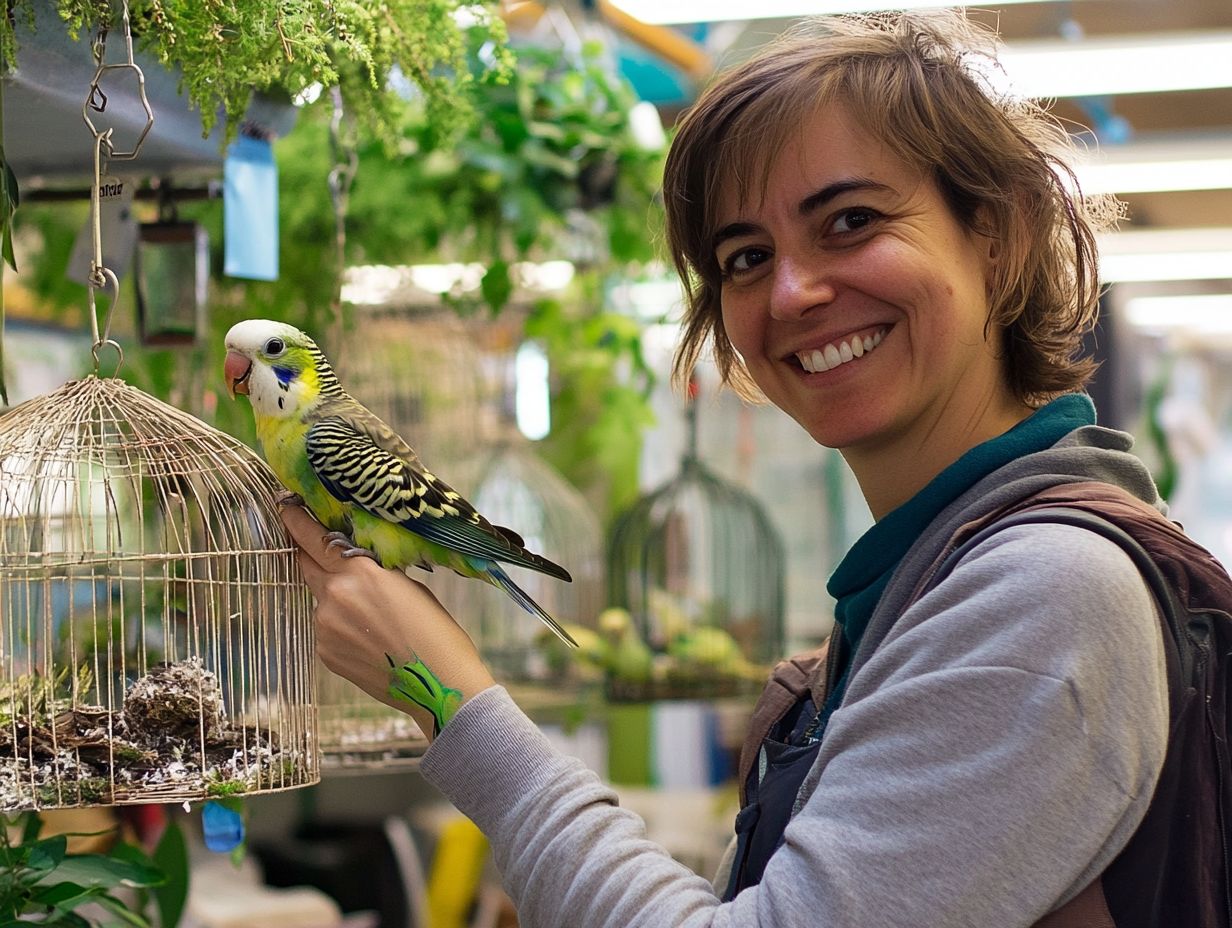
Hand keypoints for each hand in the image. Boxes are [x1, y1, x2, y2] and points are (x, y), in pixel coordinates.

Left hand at [279, 502, 495, 740]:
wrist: (438, 684)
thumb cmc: (435, 630)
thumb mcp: (407, 586)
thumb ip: (372, 573)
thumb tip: (353, 567)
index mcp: (359, 573)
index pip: (314, 538)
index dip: (296, 521)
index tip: (284, 507)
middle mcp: (334, 597)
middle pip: (306, 565)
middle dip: (311, 557)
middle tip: (319, 552)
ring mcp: (325, 627)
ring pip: (319, 600)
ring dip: (335, 600)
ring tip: (371, 618)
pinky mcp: (324, 653)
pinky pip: (325, 629)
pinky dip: (340, 628)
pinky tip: (368, 640)